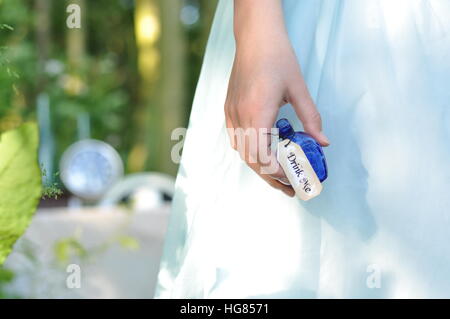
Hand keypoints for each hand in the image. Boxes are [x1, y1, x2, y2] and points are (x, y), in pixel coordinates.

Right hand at [225, 0, 329, 196]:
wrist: (255, 39)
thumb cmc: (278, 59)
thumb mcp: (299, 89)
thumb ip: (311, 119)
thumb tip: (323, 143)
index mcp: (257, 113)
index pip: (262, 156)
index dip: (276, 173)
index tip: (293, 179)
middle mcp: (240, 117)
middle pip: (251, 160)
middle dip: (270, 177)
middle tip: (289, 187)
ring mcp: (231, 113)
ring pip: (242, 152)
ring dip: (259, 166)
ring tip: (278, 175)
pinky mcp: (228, 109)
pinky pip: (236, 139)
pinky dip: (250, 151)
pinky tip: (263, 152)